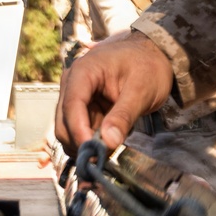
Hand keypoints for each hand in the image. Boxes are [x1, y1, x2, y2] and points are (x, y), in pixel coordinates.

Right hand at [55, 30, 174, 154]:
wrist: (152, 56)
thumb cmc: (148, 66)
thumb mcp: (142, 89)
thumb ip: (124, 115)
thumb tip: (108, 142)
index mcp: (83, 72)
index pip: (72, 105)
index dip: (79, 131)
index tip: (93, 153)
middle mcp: (72, 84)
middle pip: (64, 123)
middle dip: (82, 143)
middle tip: (106, 158)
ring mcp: (74, 98)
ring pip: (68, 132)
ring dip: (85, 147)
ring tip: (111, 150)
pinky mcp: (81, 111)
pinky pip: (78, 133)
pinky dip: (90, 145)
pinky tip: (108, 145)